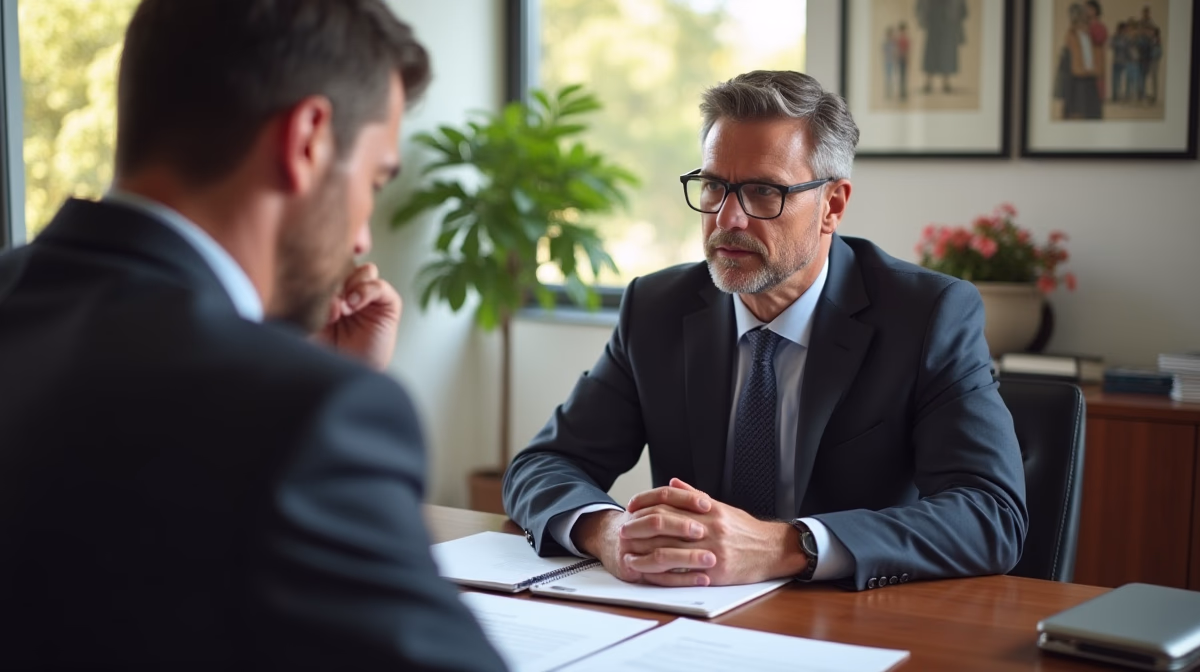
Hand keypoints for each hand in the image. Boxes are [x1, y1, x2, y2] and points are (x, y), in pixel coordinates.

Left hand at [315, 263, 400, 370]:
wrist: (346, 372)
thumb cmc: (326, 352)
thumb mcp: (308, 323)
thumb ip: (310, 301)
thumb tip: (320, 285)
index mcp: (333, 293)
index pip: (331, 268)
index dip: (322, 273)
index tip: (310, 289)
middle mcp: (352, 293)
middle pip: (349, 264)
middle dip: (336, 278)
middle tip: (327, 301)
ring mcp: (370, 299)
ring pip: (366, 270)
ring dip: (351, 284)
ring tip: (342, 308)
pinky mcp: (388, 306)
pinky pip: (379, 286)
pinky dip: (366, 291)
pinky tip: (354, 306)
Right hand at [571, 507, 715, 587]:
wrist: (605, 542)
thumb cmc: (639, 527)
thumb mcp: (652, 510)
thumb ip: (678, 504)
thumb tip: (705, 499)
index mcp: (642, 507)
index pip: (664, 496)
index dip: (685, 499)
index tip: (707, 505)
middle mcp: (633, 526)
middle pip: (657, 522)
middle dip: (682, 527)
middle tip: (704, 531)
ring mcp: (631, 549)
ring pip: (660, 553)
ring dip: (687, 557)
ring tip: (711, 559)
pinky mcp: (632, 571)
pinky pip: (659, 578)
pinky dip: (682, 579)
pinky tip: (702, 579)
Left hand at [622, 478, 807, 585]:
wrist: (773, 550)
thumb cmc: (746, 530)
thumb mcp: (722, 507)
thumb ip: (695, 495)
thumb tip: (673, 482)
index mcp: (708, 510)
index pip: (670, 502)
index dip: (647, 504)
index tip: (631, 508)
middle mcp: (708, 527)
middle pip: (665, 525)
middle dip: (640, 529)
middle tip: (622, 531)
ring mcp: (712, 550)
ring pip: (669, 551)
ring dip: (645, 555)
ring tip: (629, 557)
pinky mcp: (715, 571)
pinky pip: (683, 574)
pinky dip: (663, 575)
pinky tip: (650, 575)